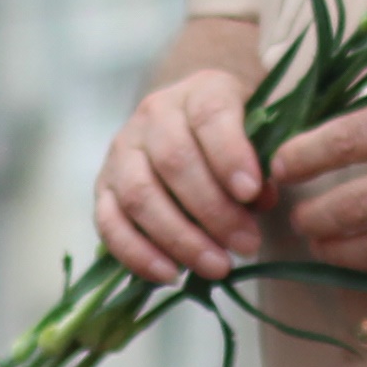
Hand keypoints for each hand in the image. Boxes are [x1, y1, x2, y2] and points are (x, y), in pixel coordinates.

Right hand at [98, 68, 270, 286]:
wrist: (188, 119)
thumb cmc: (233, 134)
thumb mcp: (258, 133)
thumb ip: (262, 163)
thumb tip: (259, 199)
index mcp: (198, 92)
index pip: (209, 116)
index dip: (229, 154)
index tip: (252, 192)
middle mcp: (153, 115)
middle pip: (174, 161)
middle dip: (214, 211)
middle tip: (247, 245)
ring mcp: (122, 150)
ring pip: (140, 195)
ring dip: (180, 238)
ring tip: (218, 267)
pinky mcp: (103, 186)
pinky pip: (109, 223)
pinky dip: (138, 253)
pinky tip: (170, 274)